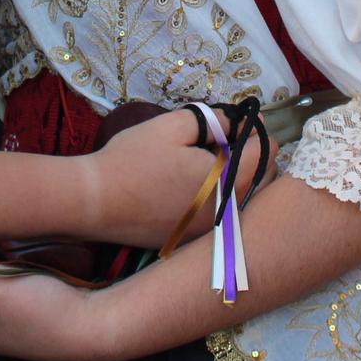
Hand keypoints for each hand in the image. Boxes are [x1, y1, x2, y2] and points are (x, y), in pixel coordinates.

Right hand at [82, 107, 272, 248]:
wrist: (94, 202)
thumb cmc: (132, 160)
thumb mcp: (173, 126)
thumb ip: (215, 119)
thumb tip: (242, 119)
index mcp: (226, 182)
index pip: (266, 152)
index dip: (255, 130)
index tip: (238, 120)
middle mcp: (226, 213)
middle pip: (263, 180)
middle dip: (253, 155)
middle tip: (224, 138)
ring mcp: (210, 232)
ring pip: (244, 199)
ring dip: (238, 176)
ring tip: (209, 159)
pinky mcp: (192, 241)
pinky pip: (222, 215)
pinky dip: (219, 197)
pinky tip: (193, 184)